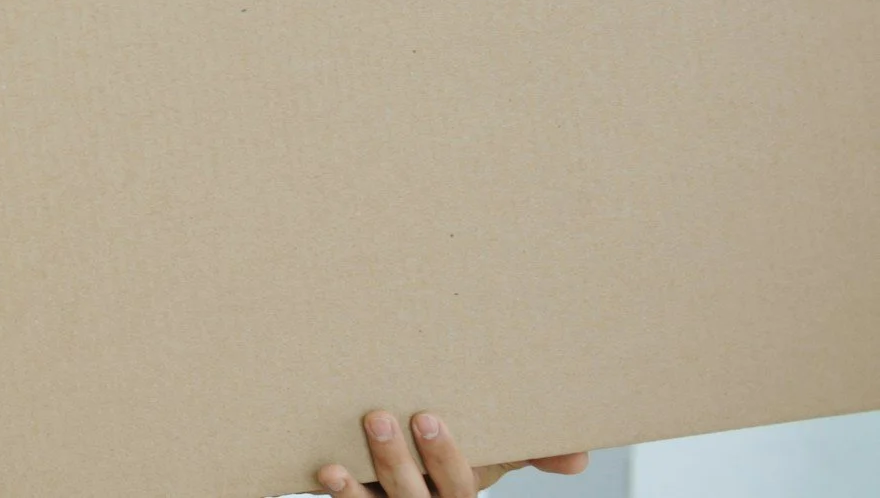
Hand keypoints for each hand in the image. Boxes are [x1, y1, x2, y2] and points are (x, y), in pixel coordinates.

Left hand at [316, 411, 587, 495]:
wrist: (409, 490)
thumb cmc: (450, 470)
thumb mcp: (489, 462)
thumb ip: (528, 453)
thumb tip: (580, 458)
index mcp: (458, 496)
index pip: (459, 486)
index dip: (446, 458)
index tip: (428, 418)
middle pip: (414, 497)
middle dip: (396, 460)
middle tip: (380, 416)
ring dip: (356, 482)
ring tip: (338, 456)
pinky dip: (338, 492)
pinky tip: (325, 470)